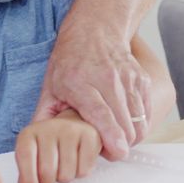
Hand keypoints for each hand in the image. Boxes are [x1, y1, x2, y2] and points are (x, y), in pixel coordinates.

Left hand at [16, 109, 102, 182]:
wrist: (75, 121)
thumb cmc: (52, 142)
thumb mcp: (33, 152)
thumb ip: (26, 171)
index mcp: (31, 132)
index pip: (25, 157)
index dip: (28, 179)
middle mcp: (50, 127)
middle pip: (47, 171)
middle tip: (50, 178)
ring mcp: (71, 130)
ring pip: (66, 174)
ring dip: (65, 178)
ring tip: (64, 167)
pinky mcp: (90, 135)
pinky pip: (84, 170)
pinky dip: (80, 172)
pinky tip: (77, 162)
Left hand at [32, 19, 150, 160]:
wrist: (95, 30)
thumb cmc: (70, 60)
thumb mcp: (50, 87)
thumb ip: (44, 117)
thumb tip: (37, 144)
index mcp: (81, 83)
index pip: (102, 113)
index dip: (111, 136)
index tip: (116, 152)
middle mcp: (108, 80)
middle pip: (124, 123)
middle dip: (120, 146)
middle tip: (106, 149)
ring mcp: (128, 79)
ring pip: (139, 120)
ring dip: (130, 137)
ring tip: (115, 137)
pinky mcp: (141, 79)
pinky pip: (146, 112)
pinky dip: (139, 125)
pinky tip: (125, 125)